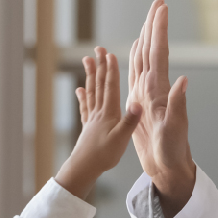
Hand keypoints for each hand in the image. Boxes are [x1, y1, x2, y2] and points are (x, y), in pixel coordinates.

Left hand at [55, 47, 142, 198]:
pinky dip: (82, 96)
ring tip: (87, 60)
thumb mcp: (122, 139)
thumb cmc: (104, 156)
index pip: (110, 87)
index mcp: (109, 113)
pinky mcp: (87, 126)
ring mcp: (92, 118)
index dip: (111, 70)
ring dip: (90, 75)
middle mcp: (99, 112)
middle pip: (99, 84)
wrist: (84, 168)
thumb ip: (130, 121)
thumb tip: (138, 103)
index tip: (110, 53)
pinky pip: (85, 107)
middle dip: (100, 65)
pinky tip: (79, 90)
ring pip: (91, 91)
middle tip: (98, 49)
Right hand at [127, 0, 194, 216]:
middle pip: (152, 49)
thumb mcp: (174, 130)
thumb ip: (178, 105)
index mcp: (158, 89)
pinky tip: (136, 50)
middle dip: (154, 25)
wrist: (168, 167)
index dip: (159, 29)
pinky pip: (136, 73)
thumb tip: (183, 80)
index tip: (161, 7)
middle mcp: (154, 87)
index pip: (159, 52)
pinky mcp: (141, 102)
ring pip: (144, 58)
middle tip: (157, 2)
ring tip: (148, 19)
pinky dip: (136, 57)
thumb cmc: (172, 151)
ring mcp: (148, 93)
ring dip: (146, 37)